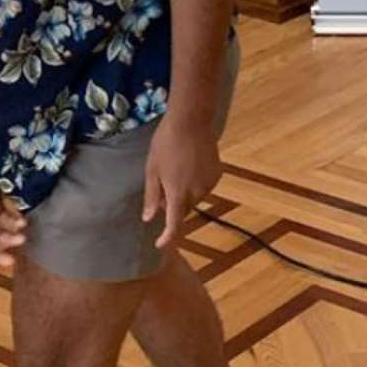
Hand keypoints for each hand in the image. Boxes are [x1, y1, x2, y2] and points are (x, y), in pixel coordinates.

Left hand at [142, 116, 222, 249]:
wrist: (191, 121)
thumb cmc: (165, 143)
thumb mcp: (152, 169)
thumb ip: (152, 196)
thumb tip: (149, 219)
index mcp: (178, 193)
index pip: (174, 224)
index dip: (167, 238)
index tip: (160, 245)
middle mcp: (196, 193)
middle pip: (183, 209)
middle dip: (172, 204)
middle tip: (162, 184)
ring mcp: (209, 184)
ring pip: (194, 198)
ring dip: (184, 192)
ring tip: (175, 168)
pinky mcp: (217, 174)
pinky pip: (203, 186)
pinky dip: (195, 182)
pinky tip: (189, 164)